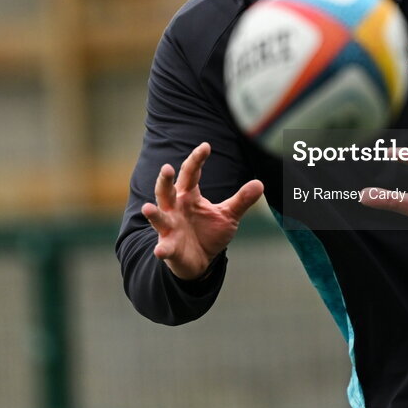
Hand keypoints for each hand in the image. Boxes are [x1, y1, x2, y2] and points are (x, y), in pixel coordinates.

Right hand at [141, 142, 263, 279]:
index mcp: (189, 195)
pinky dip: (162, 249)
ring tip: (147, 207)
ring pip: (158, 216)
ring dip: (152, 213)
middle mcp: (175, 208)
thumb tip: (260, 183)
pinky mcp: (169, 247)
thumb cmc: (209, 232)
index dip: (197, 159)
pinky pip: (165, 247)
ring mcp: (169, 228)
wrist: (199, 261)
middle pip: (166, 191)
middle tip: (167, 168)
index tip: (205, 146)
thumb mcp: (228, 215)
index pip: (191, 173)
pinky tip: (160, 250)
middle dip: (164, 180)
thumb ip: (241, 200)